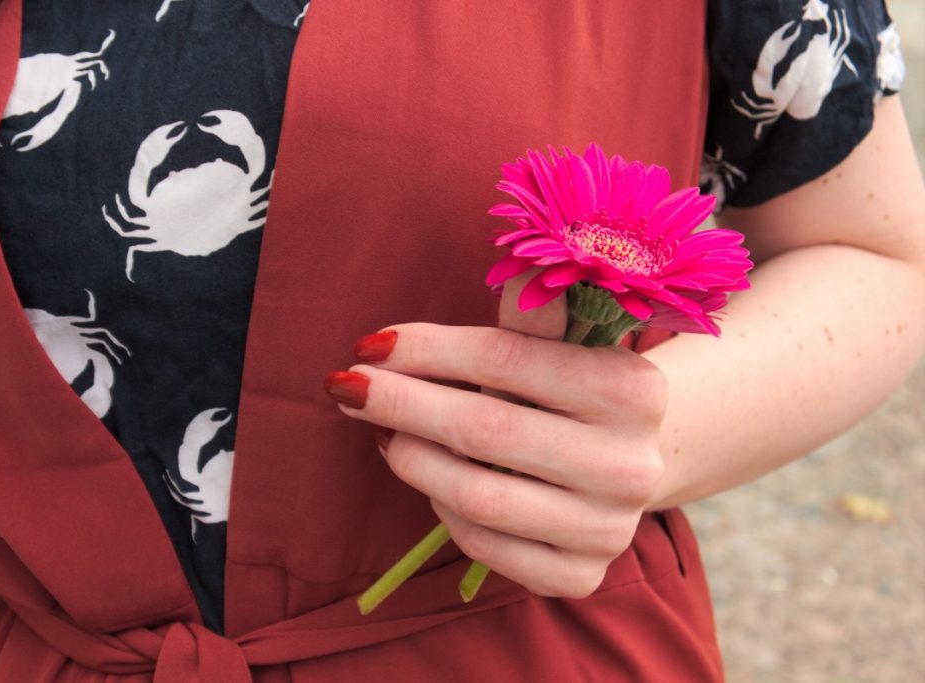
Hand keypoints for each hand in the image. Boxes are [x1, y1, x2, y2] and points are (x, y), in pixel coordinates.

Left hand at [325, 272, 667, 599]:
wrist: (620, 464)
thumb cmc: (568, 392)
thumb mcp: (558, 347)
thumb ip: (530, 318)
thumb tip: (518, 272)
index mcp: (633, 389)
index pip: (507, 359)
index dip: (427, 349)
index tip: (369, 345)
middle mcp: (630, 465)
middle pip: (485, 429)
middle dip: (402, 402)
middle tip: (346, 387)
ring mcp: (609, 529)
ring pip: (479, 496)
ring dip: (413, 459)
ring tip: (386, 434)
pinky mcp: (580, 576)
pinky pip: (485, 547)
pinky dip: (444, 511)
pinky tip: (432, 481)